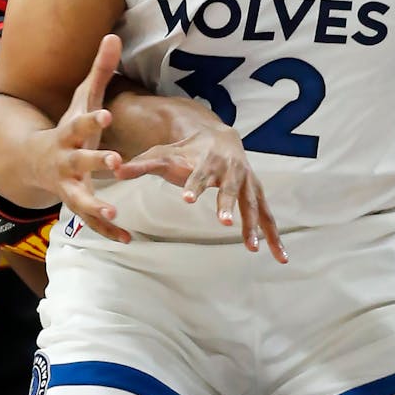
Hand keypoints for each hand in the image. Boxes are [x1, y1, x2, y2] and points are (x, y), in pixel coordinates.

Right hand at [28, 34, 132, 243]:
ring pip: (80, 199)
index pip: (82, 123)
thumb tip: (113, 34)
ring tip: (115, 211)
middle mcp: (65, 161)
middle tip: (114, 162)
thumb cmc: (66, 126)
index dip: (93, 120)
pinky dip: (107, 230)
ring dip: (96, 206)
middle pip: (80, 162)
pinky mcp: (76, 204)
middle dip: (95, 163)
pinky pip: (91, 221)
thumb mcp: (82, 98)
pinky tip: (128, 238)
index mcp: (70, 133)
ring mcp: (68, 186)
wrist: (33, 162)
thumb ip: (99, 70)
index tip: (107, 114)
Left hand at [115, 129, 287, 263]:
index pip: (199, 173)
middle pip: (231, 188)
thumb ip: (140, 164)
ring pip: (254, 205)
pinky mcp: (258, 195)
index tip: (186, 197)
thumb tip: (113, 169)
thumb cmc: (187, 150)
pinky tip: (281, 257)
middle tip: (224, 223)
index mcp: (208, 160)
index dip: (193, 184)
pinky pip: (268, 218)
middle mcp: (232, 171)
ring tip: (252, 248)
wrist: (221, 137)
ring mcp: (248, 183)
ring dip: (253, 226)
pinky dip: (274, 237)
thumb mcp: (162, 153)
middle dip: (229, 205)